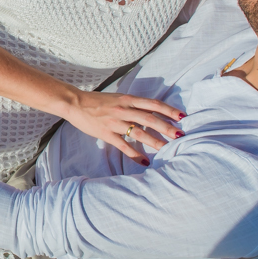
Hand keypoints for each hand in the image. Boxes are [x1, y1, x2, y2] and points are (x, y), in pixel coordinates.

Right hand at [64, 90, 184, 164]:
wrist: (75, 103)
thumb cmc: (97, 101)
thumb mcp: (118, 97)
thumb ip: (133, 104)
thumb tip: (150, 111)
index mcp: (128, 99)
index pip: (153, 104)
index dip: (168, 110)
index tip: (182, 116)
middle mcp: (123, 109)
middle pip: (149, 119)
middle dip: (166, 127)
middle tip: (180, 135)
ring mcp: (115, 122)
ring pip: (139, 132)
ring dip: (155, 141)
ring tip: (167, 148)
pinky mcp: (106, 133)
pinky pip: (123, 145)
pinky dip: (135, 154)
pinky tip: (145, 161)